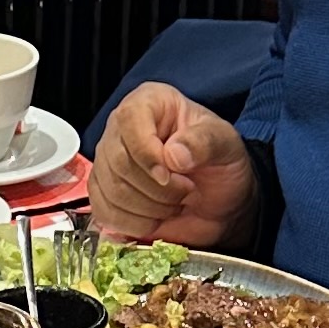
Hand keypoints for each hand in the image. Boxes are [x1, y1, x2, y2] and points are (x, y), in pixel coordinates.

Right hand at [89, 83, 258, 247]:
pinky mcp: (103, 194)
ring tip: (174, 203)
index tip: (170, 174)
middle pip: (118, 162)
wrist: (217, 200)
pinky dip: (133, 224)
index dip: (147, 153)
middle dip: (157, 189)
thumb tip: (174, 154)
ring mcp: (107, 162)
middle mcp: (121, 129)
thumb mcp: (226, 145)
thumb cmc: (219, 163)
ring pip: (112, 192)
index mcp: (149, 103)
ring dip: (149, 209)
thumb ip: (204, 142)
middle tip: (186, 190)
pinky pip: (104, 212)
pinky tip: (155, 218)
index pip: (129, 120)